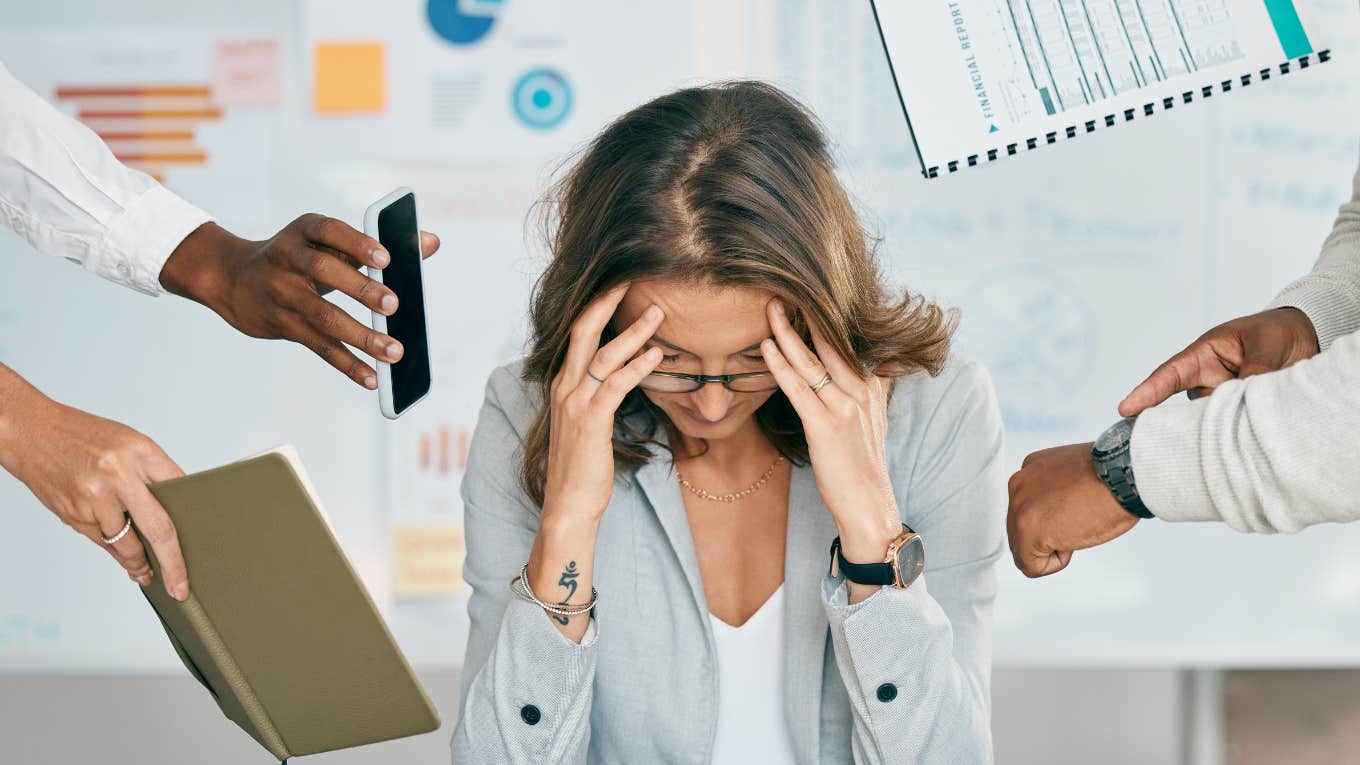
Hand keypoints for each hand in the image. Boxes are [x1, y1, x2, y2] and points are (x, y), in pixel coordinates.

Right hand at [0, 374, 187, 598]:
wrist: (31, 433)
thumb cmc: (84, 435)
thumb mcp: (130, 442)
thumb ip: (155, 471)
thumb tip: (178, 504)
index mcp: (138, 452)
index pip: (178, 493)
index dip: (192, 522)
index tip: (202, 543)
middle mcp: (117, 477)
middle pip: (157, 529)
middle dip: (171, 564)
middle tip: (180, 587)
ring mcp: (93, 500)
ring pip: (125, 544)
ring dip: (139, 563)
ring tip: (148, 574)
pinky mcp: (73, 516)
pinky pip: (102, 542)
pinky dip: (115, 553)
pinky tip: (126, 561)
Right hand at [159, 216, 441, 389]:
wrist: (235, 279)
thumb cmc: (301, 257)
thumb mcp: (329, 242)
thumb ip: (380, 244)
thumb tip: (431, 243)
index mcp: (304, 231)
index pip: (329, 230)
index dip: (356, 243)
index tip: (386, 258)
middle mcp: (288, 259)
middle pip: (324, 271)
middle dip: (361, 288)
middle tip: (394, 304)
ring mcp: (282, 293)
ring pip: (323, 316)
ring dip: (361, 336)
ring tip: (394, 352)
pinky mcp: (282, 324)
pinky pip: (318, 346)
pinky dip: (347, 363)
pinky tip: (371, 377)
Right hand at [541, 283, 665, 522]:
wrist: (569, 505)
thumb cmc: (584, 466)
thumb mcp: (588, 422)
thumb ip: (600, 395)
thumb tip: (625, 375)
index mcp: (563, 384)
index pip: (577, 334)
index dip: (597, 306)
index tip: (620, 285)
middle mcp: (565, 387)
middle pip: (582, 331)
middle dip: (607, 302)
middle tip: (633, 278)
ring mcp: (575, 404)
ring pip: (602, 355)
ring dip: (633, 331)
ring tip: (659, 312)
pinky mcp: (590, 422)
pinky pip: (615, 385)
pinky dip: (637, 366)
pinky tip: (657, 356)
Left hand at [759, 299, 899, 569]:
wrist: (869, 506)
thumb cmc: (864, 464)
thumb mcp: (877, 418)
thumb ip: (878, 384)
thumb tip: (887, 360)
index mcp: (870, 385)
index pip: (846, 341)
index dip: (825, 316)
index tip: (803, 292)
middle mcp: (860, 390)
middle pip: (830, 342)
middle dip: (805, 313)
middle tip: (781, 285)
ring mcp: (844, 407)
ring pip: (813, 360)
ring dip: (788, 331)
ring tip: (769, 306)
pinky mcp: (826, 426)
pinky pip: (799, 388)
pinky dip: (781, 365)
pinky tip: (766, 347)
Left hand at [1006, 443, 1138, 577]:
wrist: (1122, 476)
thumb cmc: (1113, 476)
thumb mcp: (1075, 476)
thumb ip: (1057, 491)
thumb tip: (1058, 513)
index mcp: (1030, 471)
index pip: (1028, 509)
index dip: (1056, 519)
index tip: (1078, 509)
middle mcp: (1019, 486)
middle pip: (1021, 530)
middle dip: (1050, 535)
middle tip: (1079, 520)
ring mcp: (1020, 509)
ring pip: (1024, 549)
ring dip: (1053, 547)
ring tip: (1078, 527)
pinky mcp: (1027, 532)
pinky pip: (1031, 566)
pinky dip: (1055, 563)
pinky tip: (1072, 541)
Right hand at [1119, 307, 1318, 415]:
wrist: (1304, 338)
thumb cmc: (1276, 332)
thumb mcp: (1266, 344)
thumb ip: (1254, 370)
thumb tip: (1242, 399)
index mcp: (1204, 354)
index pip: (1170, 375)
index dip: (1147, 392)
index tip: (1125, 409)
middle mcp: (1207, 379)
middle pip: (1186, 407)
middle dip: (1188, 422)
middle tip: (1199, 433)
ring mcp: (1221, 398)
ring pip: (1210, 420)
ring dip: (1223, 425)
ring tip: (1244, 424)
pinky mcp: (1238, 413)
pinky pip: (1230, 426)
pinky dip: (1237, 432)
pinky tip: (1248, 436)